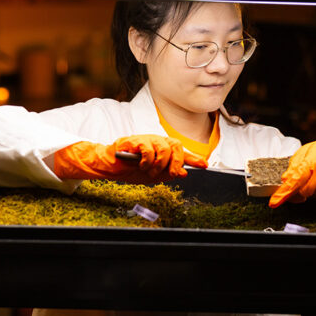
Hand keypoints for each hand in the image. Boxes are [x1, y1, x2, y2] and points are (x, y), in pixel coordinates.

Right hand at [53, 134, 206, 183]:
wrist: (110, 166)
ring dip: (158, 164)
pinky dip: (147, 160)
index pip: (182, 152)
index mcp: (163, 149)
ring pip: (164, 148)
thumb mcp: (153, 175)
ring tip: (149, 171)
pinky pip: (149, 149)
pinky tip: (141, 164)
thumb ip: (168, 174)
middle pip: (177, 146)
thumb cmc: (131, 169)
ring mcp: (147, 139)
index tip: (205, 165)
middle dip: (175, 163)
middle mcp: (157, 141)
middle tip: (168, 173)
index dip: (194, 158)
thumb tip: (184, 173)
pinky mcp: (135, 140)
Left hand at [269, 138, 315, 207]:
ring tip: (313, 175)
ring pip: (311, 195)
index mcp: (312, 163)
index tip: (274, 202)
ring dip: (307, 189)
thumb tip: (286, 179)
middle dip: (295, 192)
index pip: (295, 182)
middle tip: (294, 185)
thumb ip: (295, 166)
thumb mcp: (306, 151)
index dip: (284, 194)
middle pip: (302, 193)